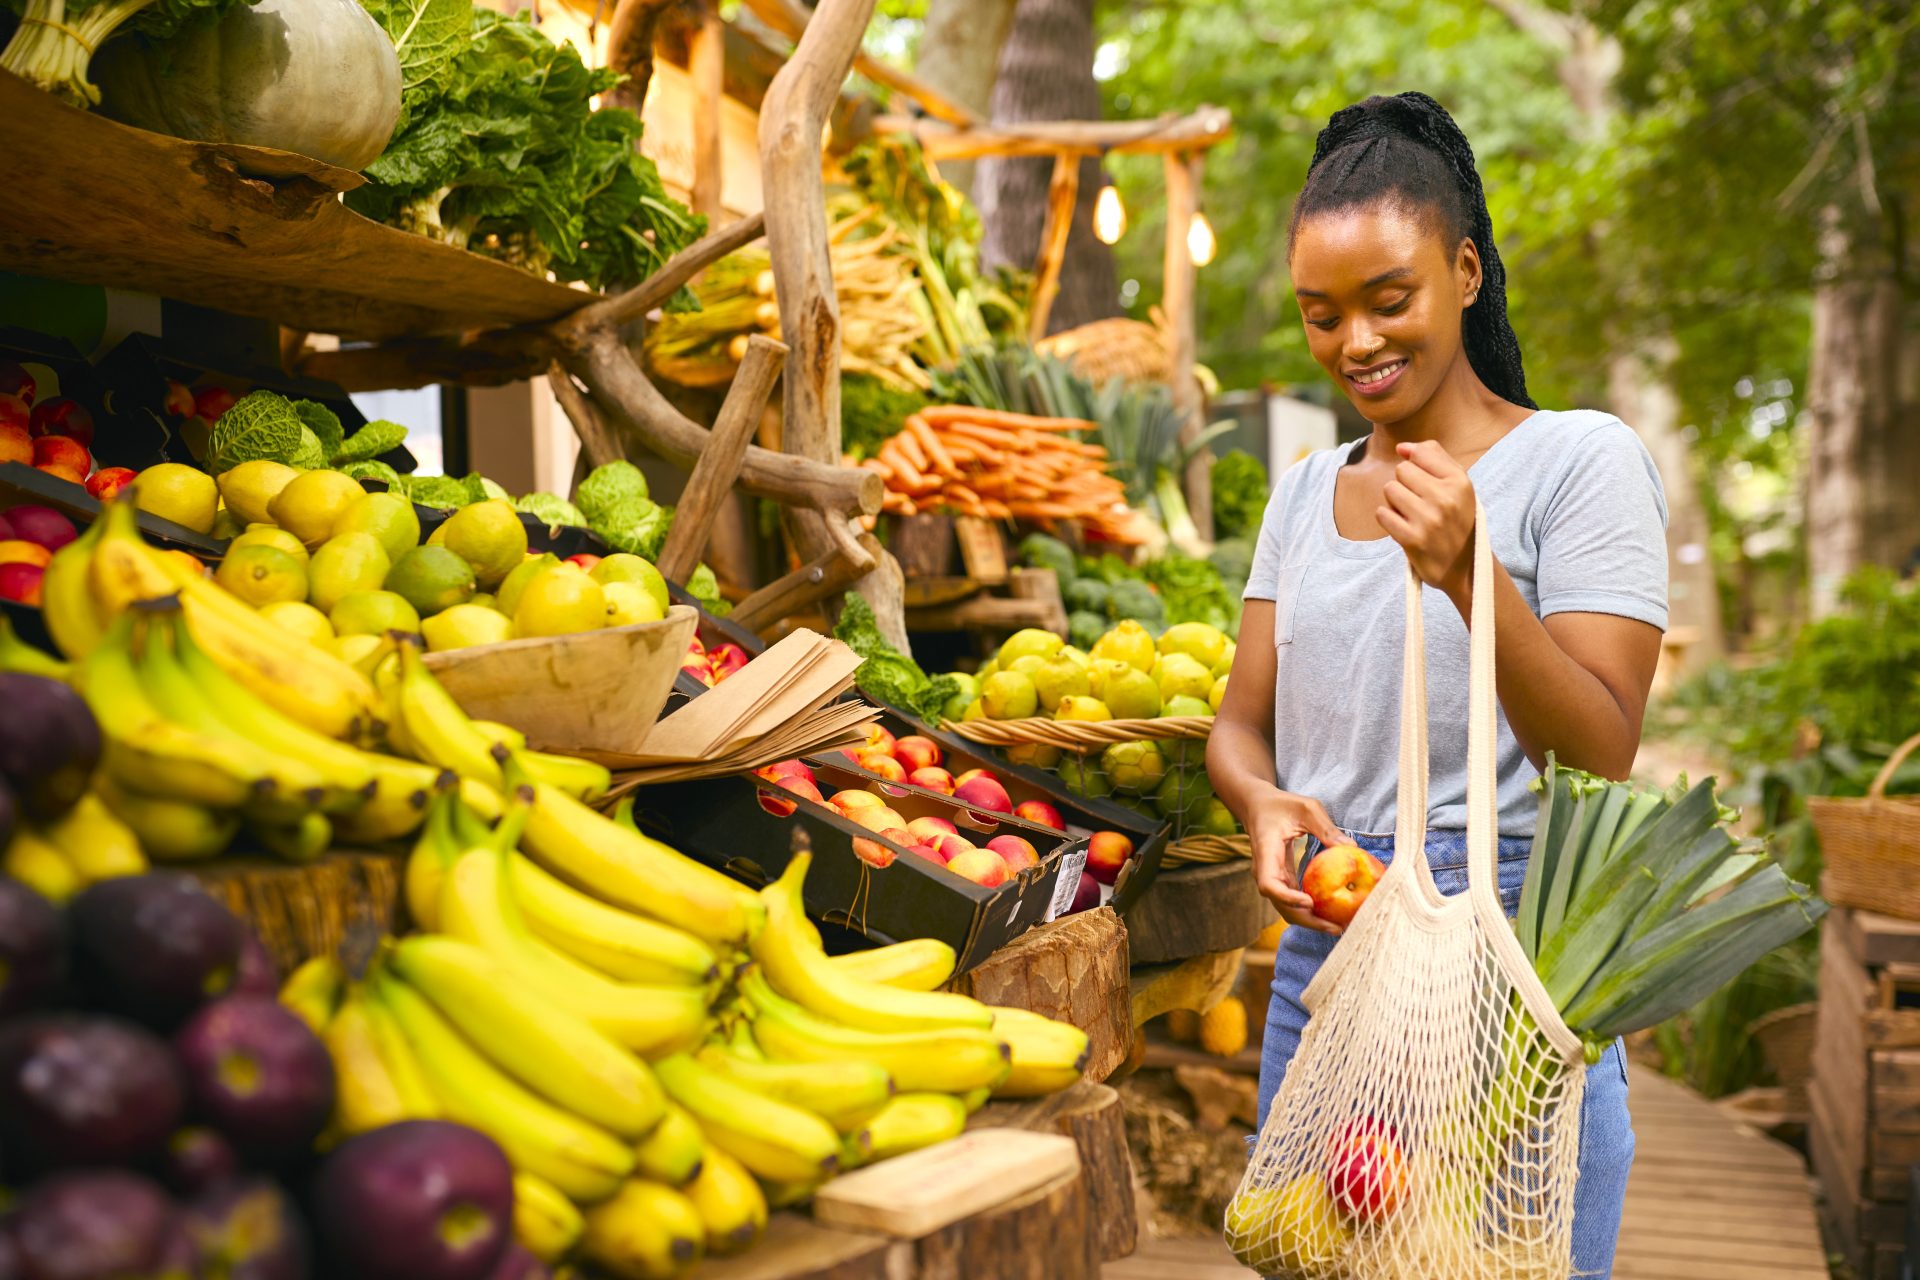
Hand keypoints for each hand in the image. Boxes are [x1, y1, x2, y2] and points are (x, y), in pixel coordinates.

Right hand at [1246, 787, 1346, 934]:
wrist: (1256, 805)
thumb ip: (1326, 827)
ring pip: (1286, 907)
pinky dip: (1310, 911)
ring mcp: (1273, 877)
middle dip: (1306, 920)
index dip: (1287, 898)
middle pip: (1280, 904)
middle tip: (1335, 928)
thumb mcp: (1306, 807)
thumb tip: (1352, 848)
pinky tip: (1331, 914)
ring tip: (1337, 927)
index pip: (1269, 884)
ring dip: (1310, 921)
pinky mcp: (1282, 879)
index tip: (1310, 903)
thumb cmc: (1281, 804)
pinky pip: (1293, 900)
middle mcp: (1265, 870)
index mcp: (1266, 853)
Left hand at [1378, 440, 1475, 603]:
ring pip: (1389, 490)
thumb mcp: (1458, 486)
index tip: (1423, 481)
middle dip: (1405, 484)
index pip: (1420, 454)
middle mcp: (1445, 498)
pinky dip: (1388, 519)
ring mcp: (1428, 519)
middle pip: (1401, 470)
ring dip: (1395, 502)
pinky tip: (1402, 526)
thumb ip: (1434, 458)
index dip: (1415, 465)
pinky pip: (1382, 513)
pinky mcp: (1412, 539)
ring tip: (1411, 514)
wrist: (1465, 567)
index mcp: (1460, 482)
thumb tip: (1402, 447)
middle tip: (1418, 502)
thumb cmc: (1457, 521)